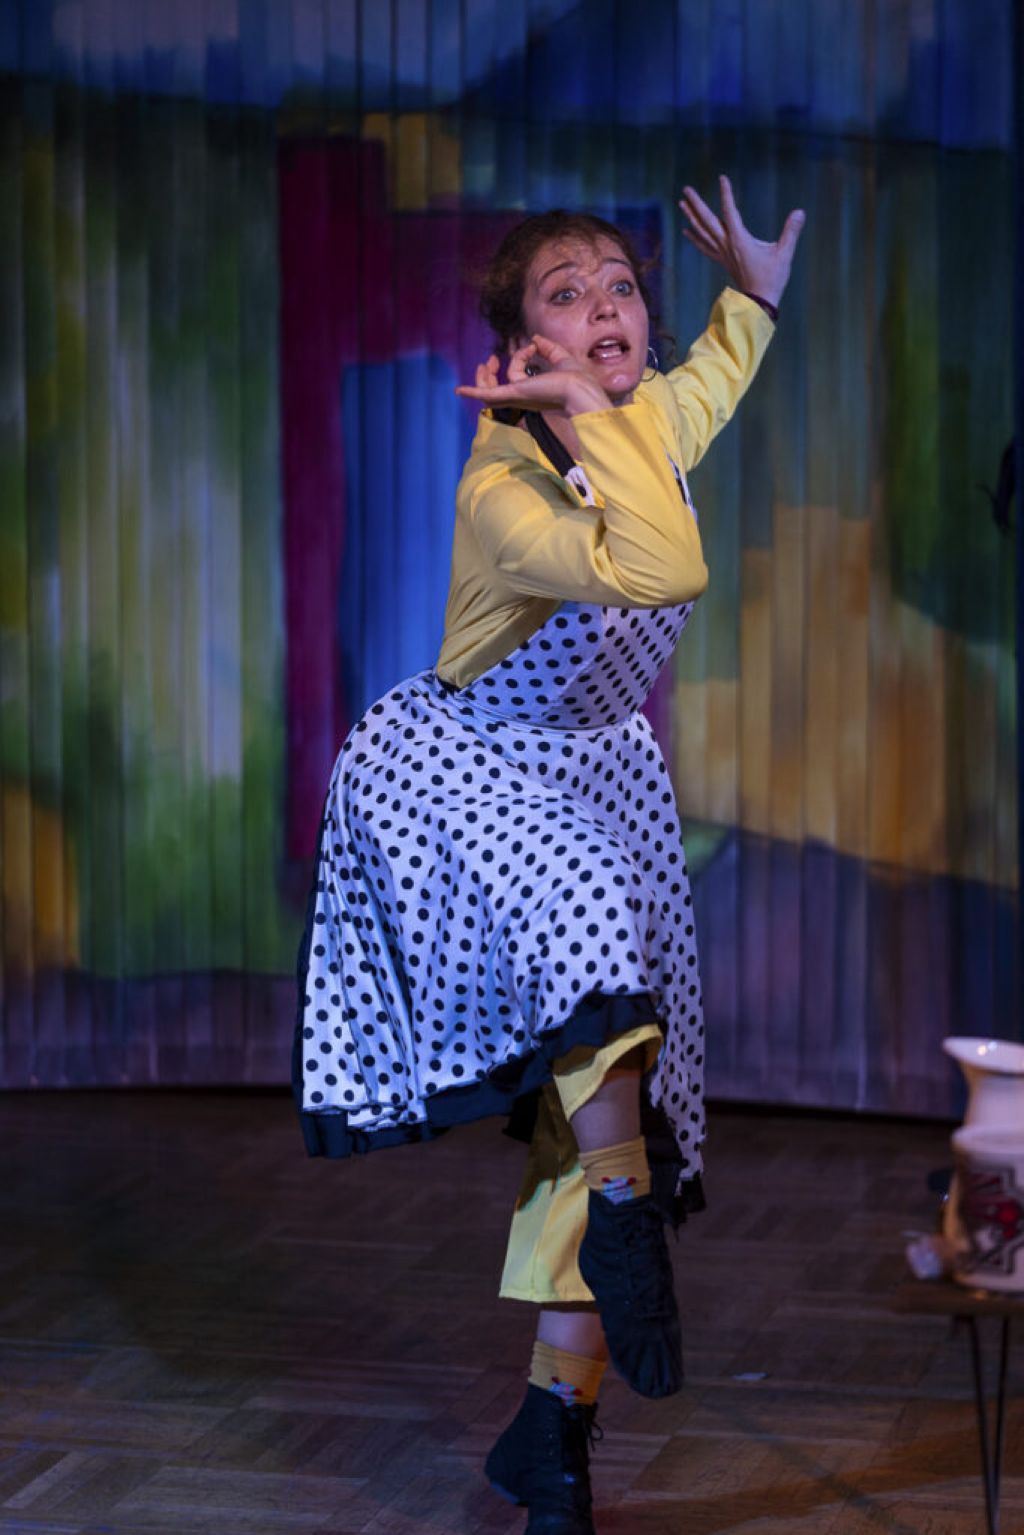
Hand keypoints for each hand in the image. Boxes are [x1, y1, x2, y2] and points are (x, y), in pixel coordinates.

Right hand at [455, 334, 609, 416]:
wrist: (581, 391)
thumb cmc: (578, 381)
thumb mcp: (562, 358)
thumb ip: (548, 348)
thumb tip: (535, 338)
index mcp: (533, 391)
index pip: (516, 373)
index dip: (521, 354)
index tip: (534, 345)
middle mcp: (523, 396)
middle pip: (496, 388)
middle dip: (490, 373)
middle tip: (491, 359)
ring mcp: (517, 396)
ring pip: (490, 389)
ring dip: (485, 376)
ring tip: (487, 362)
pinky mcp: (515, 394)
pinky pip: (489, 395)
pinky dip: (474, 392)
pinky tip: (458, 390)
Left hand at [679, 174, 804, 308]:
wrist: (758, 303)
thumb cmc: (772, 279)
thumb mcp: (784, 254)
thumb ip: (791, 232)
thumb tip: (800, 212)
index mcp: (740, 240)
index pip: (730, 212)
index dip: (726, 194)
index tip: (722, 178)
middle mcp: (727, 245)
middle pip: (707, 221)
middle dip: (697, 204)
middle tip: (686, 189)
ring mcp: (723, 254)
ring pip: (703, 232)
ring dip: (692, 217)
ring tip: (682, 204)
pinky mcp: (723, 261)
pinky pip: (705, 246)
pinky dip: (695, 237)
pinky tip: (687, 230)